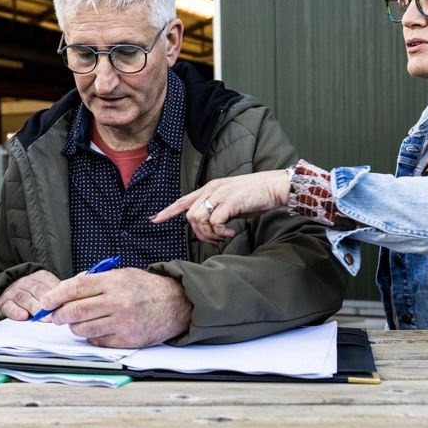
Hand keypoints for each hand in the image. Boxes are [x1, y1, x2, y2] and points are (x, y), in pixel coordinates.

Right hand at [0, 270, 61, 320]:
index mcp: (40, 277)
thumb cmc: (32, 292)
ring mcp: (14, 291)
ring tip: (43, 318)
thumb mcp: (45, 287)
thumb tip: (74, 301)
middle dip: (48, 303)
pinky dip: (16, 312)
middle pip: (38, 291)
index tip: (67, 305)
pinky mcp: (4, 302)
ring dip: (35, 308)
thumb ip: (58, 293)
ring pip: (25, 299)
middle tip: (56, 314)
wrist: (5, 289)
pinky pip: (9, 306)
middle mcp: (26, 282)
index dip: (59, 295)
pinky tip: (23, 316)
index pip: (51, 283)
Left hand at [39, 268, 191, 347]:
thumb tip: (66, 291)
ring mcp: (122, 323)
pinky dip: (91, 336)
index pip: (76, 288)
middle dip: (58, 314)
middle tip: (54, 316)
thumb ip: (95, 281)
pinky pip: (97, 341)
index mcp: (114, 282)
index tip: (45, 302)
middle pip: (75, 311)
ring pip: (83, 329)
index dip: (55, 295)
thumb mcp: (121, 274)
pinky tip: (95, 329)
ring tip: (74, 322)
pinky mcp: (127, 340)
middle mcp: (117, 302)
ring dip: (73, 327)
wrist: (177, 304)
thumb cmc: (146, 288)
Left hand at [150, 170, 291, 243]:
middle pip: (189, 215)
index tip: (154, 220)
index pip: (183, 200)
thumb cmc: (255, 196)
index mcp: (210, 188)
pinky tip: (231, 233)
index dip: (168, 211)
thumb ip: (218, 210)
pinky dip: (221, 232)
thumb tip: (210, 226)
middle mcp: (211, 189)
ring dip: (209, 234)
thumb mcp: (231, 202)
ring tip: (223, 236)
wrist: (273, 187)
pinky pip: (214, 222)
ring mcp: (220, 194)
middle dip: (199, 233)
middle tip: (215, 240)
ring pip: (198, 219)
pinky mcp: (229, 201)